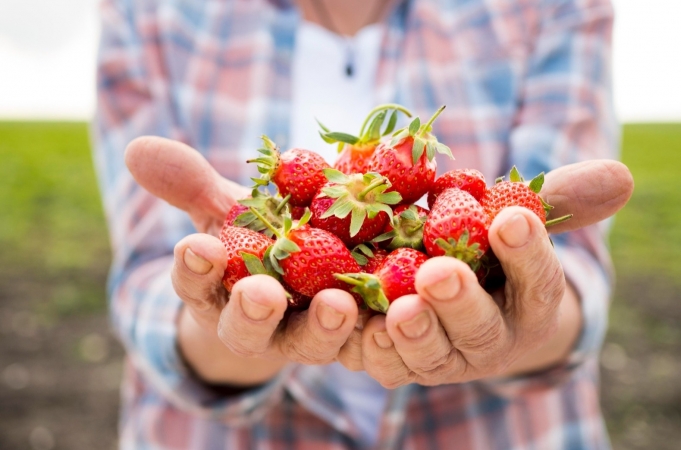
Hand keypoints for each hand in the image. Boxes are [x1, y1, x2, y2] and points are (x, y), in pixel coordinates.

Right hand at [125, 136, 361, 384]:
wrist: (302, 270)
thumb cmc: (253, 238)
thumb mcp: (224, 209)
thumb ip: (190, 184)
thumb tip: (138, 148)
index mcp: (218, 292)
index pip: (196, 284)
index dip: (194, 269)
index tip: (198, 246)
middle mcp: (259, 323)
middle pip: (249, 328)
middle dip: (252, 312)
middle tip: (262, 293)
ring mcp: (308, 334)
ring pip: (312, 340)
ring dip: (324, 326)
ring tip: (339, 304)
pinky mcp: (355, 336)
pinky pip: (365, 342)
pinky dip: (379, 331)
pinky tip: (396, 311)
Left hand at [347, 160, 633, 386]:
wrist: (446, 296)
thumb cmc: (486, 252)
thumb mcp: (512, 222)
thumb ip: (552, 200)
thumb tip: (619, 177)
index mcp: (525, 303)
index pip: (536, 283)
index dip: (527, 254)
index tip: (512, 218)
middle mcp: (486, 339)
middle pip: (480, 329)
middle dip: (461, 303)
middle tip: (439, 273)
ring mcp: (439, 356)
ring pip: (429, 357)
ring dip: (412, 335)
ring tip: (397, 311)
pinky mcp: (394, 361)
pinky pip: (380, 363)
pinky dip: (364, 345)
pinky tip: (347, 317)